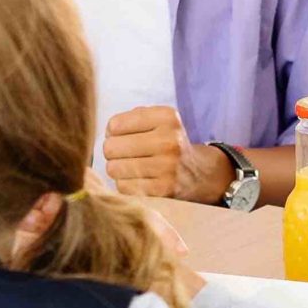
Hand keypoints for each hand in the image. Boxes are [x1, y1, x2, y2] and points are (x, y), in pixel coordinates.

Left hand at [103, 107, 227, 202]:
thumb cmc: (169, 143)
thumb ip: (131, 118)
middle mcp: (168, 141)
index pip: (115, 124)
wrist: (200, 173)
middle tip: (122, 153)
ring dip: (117, 168)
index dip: (112, 132)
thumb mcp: (159, 121)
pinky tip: (138, 179)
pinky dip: (125, 183)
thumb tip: (106, 134)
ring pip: (114, 168)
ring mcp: (167, 167)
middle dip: (112, 151)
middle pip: (111, 147)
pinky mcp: (163, 190)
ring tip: (130, 166)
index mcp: (166, 118)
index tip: (122, 136)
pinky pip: (123, 186)